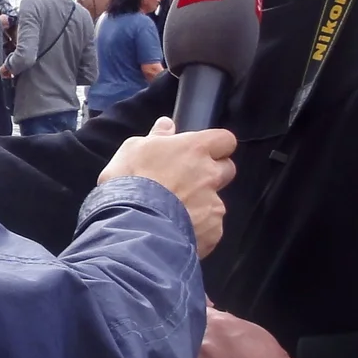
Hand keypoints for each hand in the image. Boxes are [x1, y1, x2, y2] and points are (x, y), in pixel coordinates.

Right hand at [99, 118, 236, 255]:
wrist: (132, 226)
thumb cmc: (130, 183)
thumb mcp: (133, 149)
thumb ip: (156, 136)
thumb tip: (167, 125)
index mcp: (195, 149)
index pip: (225, 139)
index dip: (215, 145)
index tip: (202, 151)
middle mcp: (210, 174)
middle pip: (227, 169)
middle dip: (213, 174)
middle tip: (188, 181)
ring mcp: (214, 204)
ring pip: (216, 201)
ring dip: (201, 205)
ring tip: (174, 213)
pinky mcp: (213, 231)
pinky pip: (211, 228)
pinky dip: (198, 229)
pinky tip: (176, 230)